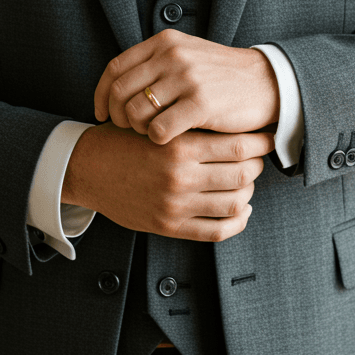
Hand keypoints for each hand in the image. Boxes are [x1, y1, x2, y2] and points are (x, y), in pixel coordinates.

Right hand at [62, 121, 273, 240]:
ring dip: (249, 192)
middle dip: (257, 165)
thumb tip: (235, 124)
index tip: (267, 137)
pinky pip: (217, 231)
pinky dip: (237, 222)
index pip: (238, 146)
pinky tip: (241, 210)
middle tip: (259, 157)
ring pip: (235, 203)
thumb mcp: (157, 124)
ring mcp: (176, 205)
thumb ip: (190, 125)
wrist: (87, 168)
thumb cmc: (124, 140)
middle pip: (242, 174)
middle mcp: (180, 177)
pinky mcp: (169, 226)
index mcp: (179, 146)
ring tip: (247, 181)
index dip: (260, 142)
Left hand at [93, 30, 279, 143]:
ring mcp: (187, 78)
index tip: (101, 114)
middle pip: (119, 92)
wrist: (266, 82)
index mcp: (165, 43)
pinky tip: (167, 141)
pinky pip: (159, 129)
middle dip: (116, 116)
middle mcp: (172, 56)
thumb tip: (115, 86)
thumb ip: (154, 63)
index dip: (101, 94)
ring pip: (136, 112)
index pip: (115, 68)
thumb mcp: (186, 55)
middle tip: (125, 130)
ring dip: (137, 129)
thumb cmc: (221, 76)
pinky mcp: (201, 104)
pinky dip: (156, 140)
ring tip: (149, 134)